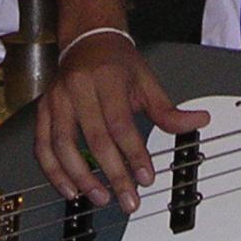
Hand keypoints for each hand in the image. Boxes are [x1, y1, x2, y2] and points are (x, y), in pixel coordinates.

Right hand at [33, 32, 208, 211]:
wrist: (87, 41)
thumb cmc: (116, 63)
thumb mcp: (146, 81)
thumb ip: (168, 110)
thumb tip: (198, 121)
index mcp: (107, 78)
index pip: (120, 123)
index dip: (134, 154)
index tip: (146, 178)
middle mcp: (78, 87)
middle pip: (95, 138)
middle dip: (113, 174)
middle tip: (128, 199)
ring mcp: (57, 99)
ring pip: (62, 145)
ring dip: (81, 177)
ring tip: (101, 198)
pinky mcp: (43, 110)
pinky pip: (42, 146)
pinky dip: (53, 171)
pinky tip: (69, 189)